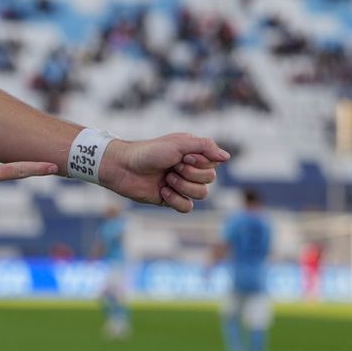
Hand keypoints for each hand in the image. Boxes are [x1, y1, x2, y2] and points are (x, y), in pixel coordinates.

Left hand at [99, 133, 229, 212]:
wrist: (123, 167)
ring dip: (183, 186)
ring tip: (166, 179)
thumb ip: (205, 146)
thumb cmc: (149, 151)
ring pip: (201, 194)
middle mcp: (189, 169)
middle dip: (190, 174)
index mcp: (193, 154)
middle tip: (171, 167)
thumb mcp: (178, 143)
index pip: (213, 164)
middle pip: (210, 180)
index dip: (200, 163)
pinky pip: (187, 207)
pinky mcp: (170, 199)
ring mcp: (180, 185)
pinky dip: (176, 200)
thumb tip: (227, 157)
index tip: (182, 156)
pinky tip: (162, 191)